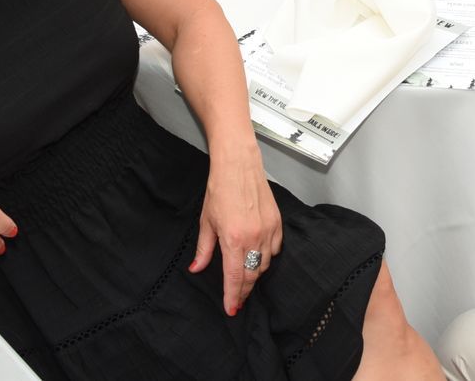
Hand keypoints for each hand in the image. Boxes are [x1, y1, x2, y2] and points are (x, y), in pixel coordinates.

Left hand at [190, 152, 282, 314]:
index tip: (232, 309)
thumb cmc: (220, 188)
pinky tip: (257, 255)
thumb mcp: (206, 221)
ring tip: (244, 276)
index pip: (235, 278)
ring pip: (265, 264)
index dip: (233, 297)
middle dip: (243, 289)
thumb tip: (197, 268)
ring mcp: (269, 230)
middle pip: (252, 275)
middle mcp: (254, 238)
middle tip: (236, 298)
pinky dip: (266, 257)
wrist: (238, 164)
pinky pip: (275, 249)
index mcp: (234, 239)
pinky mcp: (278, 222)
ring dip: (254, 273)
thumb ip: (204, 249)